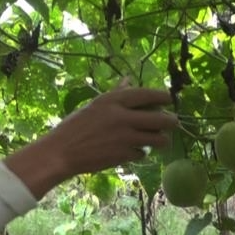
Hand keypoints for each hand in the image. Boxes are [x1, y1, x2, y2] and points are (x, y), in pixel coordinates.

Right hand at [5, 80, 178, 198]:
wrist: (61, 152)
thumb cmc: (75, 126)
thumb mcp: (95, 105)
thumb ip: (116, 94)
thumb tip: (128, 80)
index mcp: (113, 101)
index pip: (146, 94)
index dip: (162, 96)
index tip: (170, 99)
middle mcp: (122, 117)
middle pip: (160, 118)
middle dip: (171, 121)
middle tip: (173, 122)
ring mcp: (124, 137)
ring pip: (157, 139)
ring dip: (162, 139)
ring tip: (161, 139)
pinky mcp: (124, 155)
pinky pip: (143, 152)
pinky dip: (142, 152)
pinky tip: (136, 150)